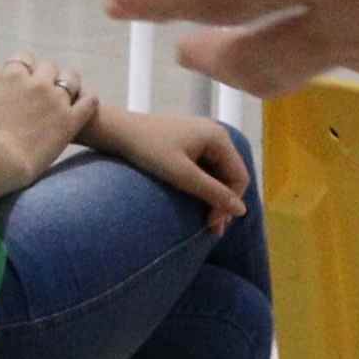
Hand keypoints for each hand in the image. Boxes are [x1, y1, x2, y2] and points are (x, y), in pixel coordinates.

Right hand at [0, 53, 86, 198]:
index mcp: (11, 76)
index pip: (23, 58)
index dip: (24, 68)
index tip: (23, 78)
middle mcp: (36, 83)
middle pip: (49, 67)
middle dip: (46, 75)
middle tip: (44, 90)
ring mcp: (56, 101)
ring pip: (72, 78)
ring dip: (69, 83)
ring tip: (67, 94)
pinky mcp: (71, 121)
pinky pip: (89, 102)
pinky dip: (88, 100)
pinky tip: (85, 104)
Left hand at [89, 104, 258, 221]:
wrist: (116, 130)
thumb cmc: (148, 150)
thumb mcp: (182, 175)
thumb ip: (213, 192)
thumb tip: (242, 211)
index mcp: (218, 137)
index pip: (239, 176)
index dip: (230, 203)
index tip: (212, 224)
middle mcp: (215, 134)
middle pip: (230, 175)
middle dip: (222, 201)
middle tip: (210, 228)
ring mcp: (202, 137)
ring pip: (217, 173)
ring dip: (212, 196)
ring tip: (203, 220)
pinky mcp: (188, 142)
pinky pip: (204, 168)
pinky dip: (201, 186)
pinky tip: (193, 201)